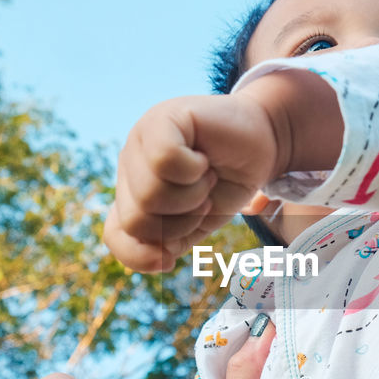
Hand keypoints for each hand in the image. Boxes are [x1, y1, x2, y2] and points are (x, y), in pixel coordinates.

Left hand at [104, 90, 281, 271]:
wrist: (263, 141)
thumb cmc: (228, 182)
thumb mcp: (195, 224)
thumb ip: (167, 243)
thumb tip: (158, 259)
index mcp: (131, 192)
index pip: (116, 236)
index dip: (146, 254)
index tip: (177, 249)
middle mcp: (129, 165)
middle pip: (136, 220)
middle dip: (181, 221)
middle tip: (204, 199)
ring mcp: (141, 139)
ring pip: (149, 194)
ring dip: (192, 196)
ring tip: (207, 176)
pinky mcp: (162, 119)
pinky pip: (164, 160)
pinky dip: (194, 169)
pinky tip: (204, 159)